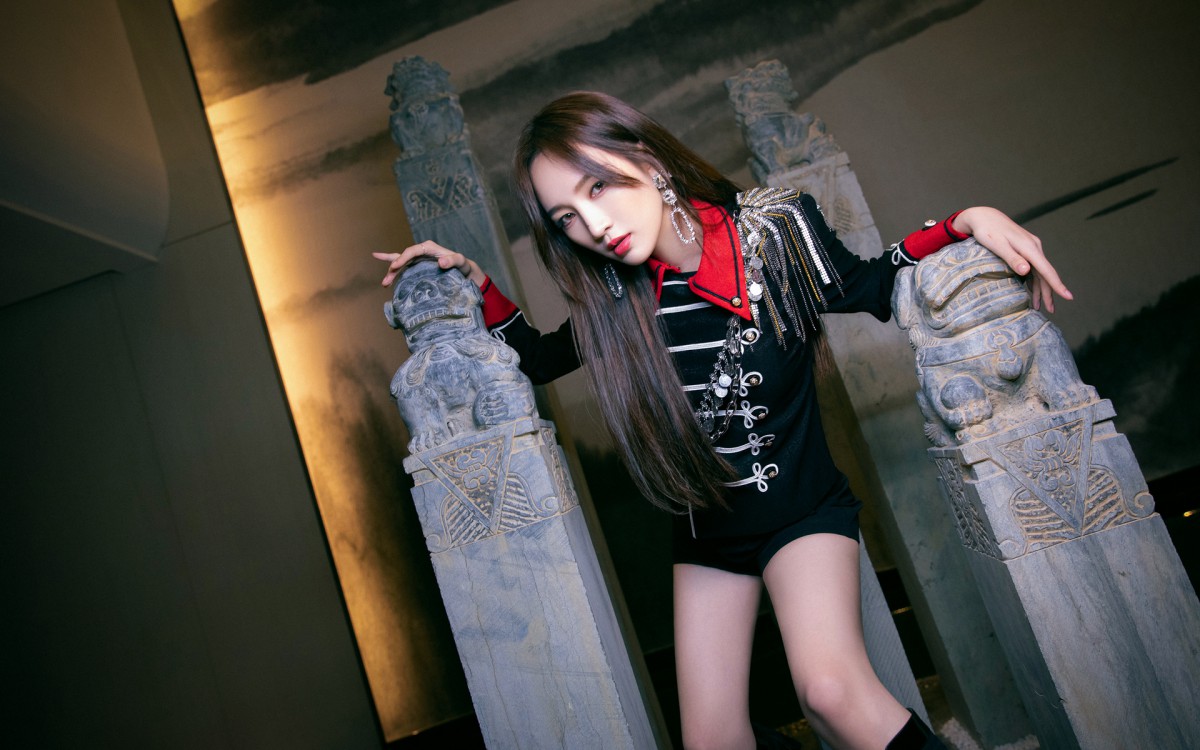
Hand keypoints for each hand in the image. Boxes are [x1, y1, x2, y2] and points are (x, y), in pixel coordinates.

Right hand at [373, 240, 485, 286]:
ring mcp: (418, 260)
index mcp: (429, 248)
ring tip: (384, 283)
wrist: (464, 273)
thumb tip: (441, 262)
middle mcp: (422, 252)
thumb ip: (453, 260)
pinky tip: (381, 268)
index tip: (396, 266)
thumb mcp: (461, 262)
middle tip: (387, 280)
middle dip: (394, 267)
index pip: (412, 251)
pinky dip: (392, 266)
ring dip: (391, 272)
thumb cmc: (463, 266)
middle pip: (404, 257)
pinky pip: (402, 265)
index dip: (403, 258)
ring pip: (401, 263)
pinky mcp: (417, 267)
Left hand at [952, 207, 1071, 312]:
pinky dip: (1034, 281)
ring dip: (1041, 289)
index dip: (1057, 285)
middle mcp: (1034, 247)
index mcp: (1029, 247)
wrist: (984, 216)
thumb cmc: (987, 230)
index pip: (1046, 270)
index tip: (1068, 296)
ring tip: (1041, 307)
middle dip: (1050, 292)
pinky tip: (1033, 292)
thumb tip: (1026, 271)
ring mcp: (1030, 247)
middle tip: (1051, 311)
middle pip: (1045, 273)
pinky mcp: (1025, 249)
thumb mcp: (997, 245)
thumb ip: (1011, 258)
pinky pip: (1034, 267)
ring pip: (1040, 272)